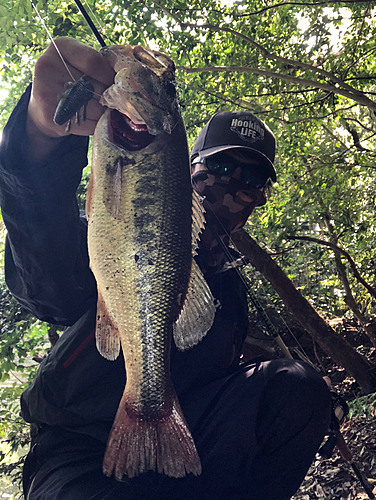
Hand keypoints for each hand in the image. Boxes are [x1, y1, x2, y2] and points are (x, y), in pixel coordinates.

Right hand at [26, 37, 115, 160]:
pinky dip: (97, 125)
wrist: (45, 104)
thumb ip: (101, 65)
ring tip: (106, 111)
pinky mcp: (50, 117)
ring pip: (92, 107)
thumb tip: (129, 80)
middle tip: (115, 102)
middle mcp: (48, 66)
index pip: (94, 61)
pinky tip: (98, 122)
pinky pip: (86, 124)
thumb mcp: (82, 62)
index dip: (111, 76)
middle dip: (109, 97)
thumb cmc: (72, 78)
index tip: (119, 85)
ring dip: (105, 113)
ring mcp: (46, 91)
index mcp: (61, 47)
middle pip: (94, 86)